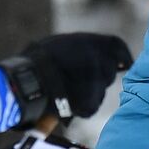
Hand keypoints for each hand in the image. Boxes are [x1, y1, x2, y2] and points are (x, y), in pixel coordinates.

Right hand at [0, 33, 132, 124]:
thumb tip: (97, 53)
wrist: (25, 82)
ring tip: (68, 92)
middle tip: (80, 81)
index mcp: (91, 42)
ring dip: (90, 92)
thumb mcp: (61, 43)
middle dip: (100, 77)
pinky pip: (91, 106)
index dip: (122, 56)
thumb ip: (82, 48)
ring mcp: (96, 83)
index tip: (124, 64)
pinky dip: (81, 107)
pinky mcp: (91, 103)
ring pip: (100, 90)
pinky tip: (67, 103)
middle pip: (108, 71)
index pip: (117, 46)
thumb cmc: (37, 60)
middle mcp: (99, 60)